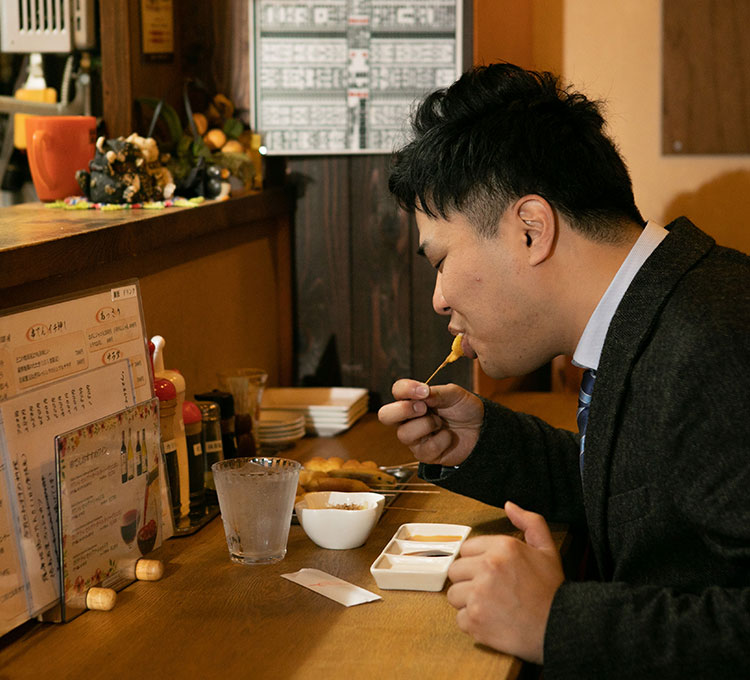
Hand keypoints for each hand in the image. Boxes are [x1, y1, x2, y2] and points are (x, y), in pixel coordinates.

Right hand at [377, 379, 483, 466]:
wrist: (481, 430)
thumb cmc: (464, 410)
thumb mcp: (455, 394)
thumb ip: (438, 392)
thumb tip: (423, 394)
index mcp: (413, 400)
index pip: (397, 391)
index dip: (405, 389)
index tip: (424, 391)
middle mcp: (408, 418)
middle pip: (385, 415)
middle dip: (402, 410)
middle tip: (423, 408)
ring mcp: (414, 438)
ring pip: (404, 434)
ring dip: (427, 425)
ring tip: (441, 423)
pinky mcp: (424, 454)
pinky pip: (425, 448)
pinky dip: (441, 440)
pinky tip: (448, 437)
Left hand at [446, 501, 563, 663]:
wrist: (560, 627)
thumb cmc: (552, 591)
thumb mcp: (547, 549)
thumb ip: (530, 522)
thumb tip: (509, 506)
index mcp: (503, 547)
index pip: (466, 549)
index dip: (477, 562)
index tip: (489, 573)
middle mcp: (488, 567)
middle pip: (455, 571)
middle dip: (469, 581)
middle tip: (490, 590)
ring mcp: (479, 594)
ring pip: (454, 595)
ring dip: (468, 602)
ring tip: (491, 606)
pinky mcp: (475, 619)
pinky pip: (459, 619)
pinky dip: (472, 623)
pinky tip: (491, 621)